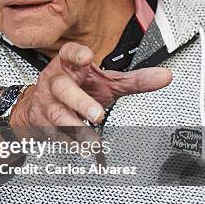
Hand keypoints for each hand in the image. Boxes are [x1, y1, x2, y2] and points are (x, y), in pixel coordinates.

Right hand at [11, 42, 171, 129]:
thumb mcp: (106, 81)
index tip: (87, 57)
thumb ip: (135, 80)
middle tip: (97, 114)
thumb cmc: (77, 88)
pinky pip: (57, 136)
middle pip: (62, 88)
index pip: (68, 53)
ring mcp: (49, 104)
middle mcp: (56, 82)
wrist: (39, 106)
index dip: (76, 55)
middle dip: (79, 101)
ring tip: (92, 140)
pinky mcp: (45, 125)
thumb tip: (164, 77)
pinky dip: (72, 145)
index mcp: (70, 66)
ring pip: (58, 115)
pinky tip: (84, 150)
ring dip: (76, 128)